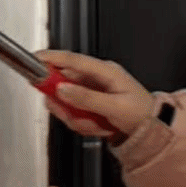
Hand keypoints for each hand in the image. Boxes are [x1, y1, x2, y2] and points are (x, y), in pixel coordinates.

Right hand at [36, 50, 158, 142]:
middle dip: (66, 105)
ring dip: (77, 118)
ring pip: (66, 102)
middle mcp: (95, 78)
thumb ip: (87, 98)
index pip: (72, 59)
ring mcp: (90, 91)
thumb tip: (62, 89)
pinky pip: (72, 113)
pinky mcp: (87, 103)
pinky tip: (97, 126)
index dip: (51, 58)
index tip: (34, 60)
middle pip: (63, 84)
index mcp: (105, 71)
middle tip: (74, 115)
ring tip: (97, 124)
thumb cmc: (141, 113)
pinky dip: (82, 124)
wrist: (151, 128)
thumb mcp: (115, 107)